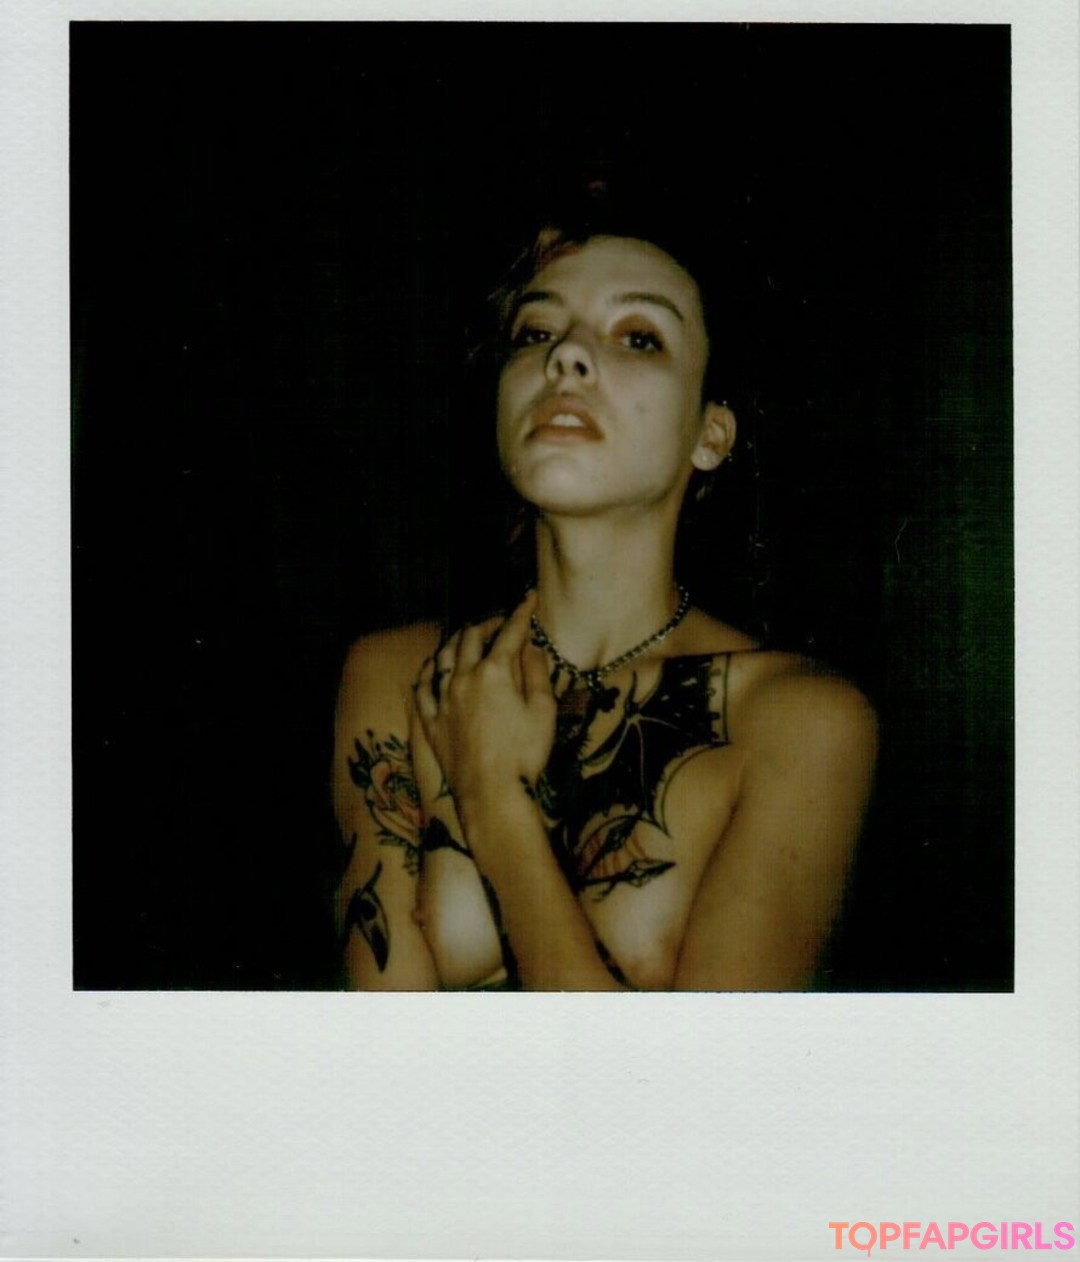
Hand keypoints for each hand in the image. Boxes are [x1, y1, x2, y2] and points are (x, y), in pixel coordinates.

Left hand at [414, 593, 555, 805]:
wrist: (491, 794)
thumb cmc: (524, 755)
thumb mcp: (543, 711)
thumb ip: (537, 673)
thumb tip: (531, 648)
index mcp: (494, 673)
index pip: (510, 634)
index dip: (521, 613)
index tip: (529, 599)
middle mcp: (463, 679)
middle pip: (470, 638)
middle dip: (487, 623)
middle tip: (500, 623)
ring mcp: (443, 701)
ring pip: (443, 657)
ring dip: (457, 641)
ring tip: (467, 637)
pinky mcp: (432, 723)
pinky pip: (422, 690)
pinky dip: (428, 673)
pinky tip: (433, 668)